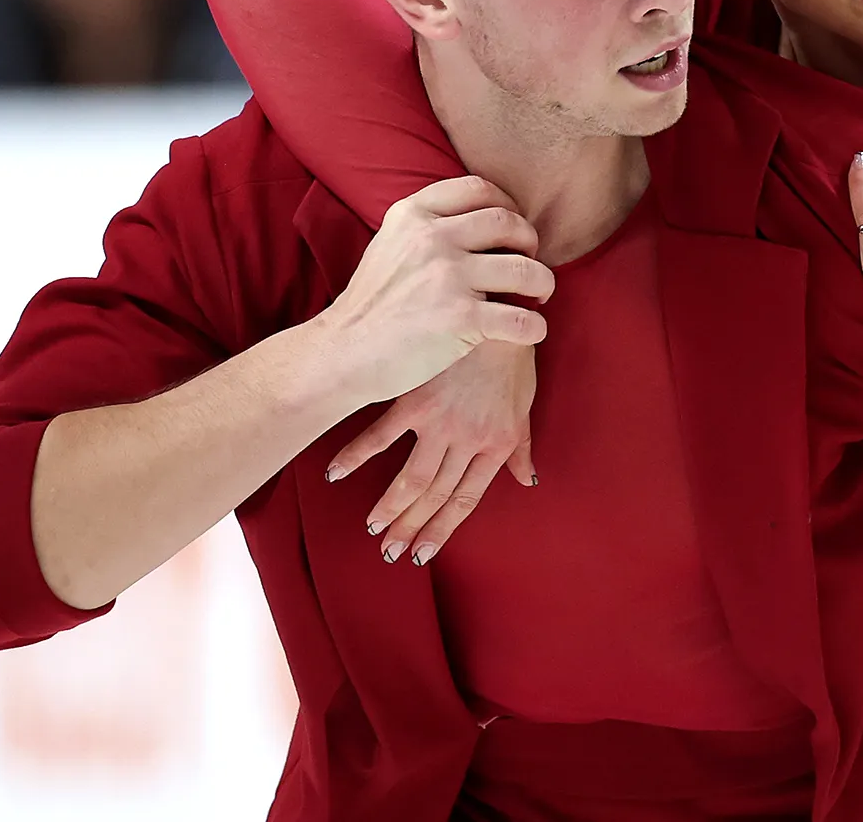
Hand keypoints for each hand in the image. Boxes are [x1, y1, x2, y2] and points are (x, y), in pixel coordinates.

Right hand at [311, 176, 552, 409]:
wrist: (343, 354)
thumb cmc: (371, 305)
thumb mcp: (389, 244)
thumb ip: (426, 225)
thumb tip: (477, 216)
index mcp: (413, 215)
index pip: (478, 189)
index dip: (507, 204)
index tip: (513, 227)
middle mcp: (432, 239)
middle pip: (508, 223)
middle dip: (530, 241)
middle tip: (530, 261)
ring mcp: (447, 278)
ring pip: (525, 269)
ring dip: (543, 282)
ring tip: (540, 295)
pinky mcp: (460, 319)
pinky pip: (521, 318)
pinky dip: (535, 327)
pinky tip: (532, 332)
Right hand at [327, 341, 537, 565]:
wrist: (498, 309)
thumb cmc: (513, 354)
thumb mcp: (525, 403)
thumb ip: (522, 446)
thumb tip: (526, 479)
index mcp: (496, 444)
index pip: (467, 498)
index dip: (444, 528)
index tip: (423, 553)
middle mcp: (467, 440)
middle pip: (436, 496)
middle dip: (412, 528)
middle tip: (390, 553)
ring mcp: (439, 422)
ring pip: (411, 478)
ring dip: (388, 508)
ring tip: (372, 529)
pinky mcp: (414, 398)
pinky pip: (381, 436)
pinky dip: (356, 456)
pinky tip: (336, 473)